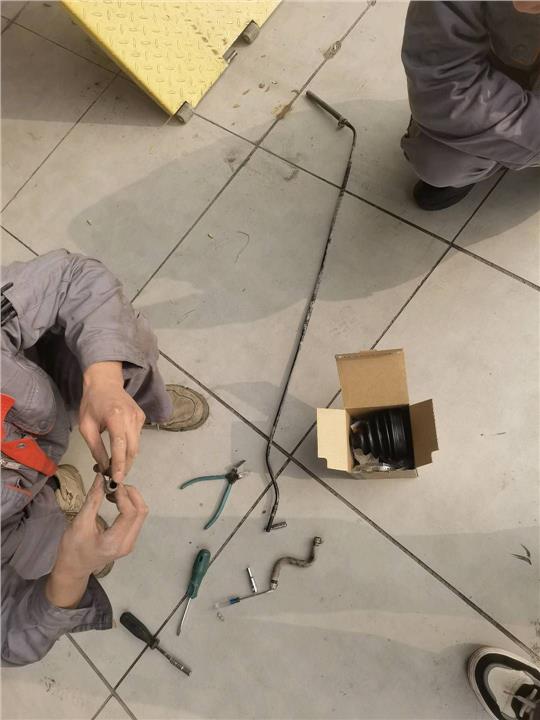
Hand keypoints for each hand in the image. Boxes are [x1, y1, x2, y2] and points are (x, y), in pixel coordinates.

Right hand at [46, 475, 148, 607]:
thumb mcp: (79, 523)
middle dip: (131, 494)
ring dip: (131, 498)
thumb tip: (101, 478)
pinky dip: (129, 505)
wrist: (73, 569)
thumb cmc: (72, 548)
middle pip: (141, 512)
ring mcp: (130, 543)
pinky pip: (136, 518)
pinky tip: (115, 500)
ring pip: (141, 514)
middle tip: (114, 485)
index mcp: (114, 542)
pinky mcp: (129, 540)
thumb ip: (93, 500)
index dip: (124, 495)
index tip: (112, 484)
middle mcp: (127, 544)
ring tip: (113, 491)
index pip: (130, 513)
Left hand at [79, 361, 145, 482]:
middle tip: (114, 477)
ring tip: (115, 466)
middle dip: (125, 466)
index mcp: (116, 417)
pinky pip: (137, 438)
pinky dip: (129, 447)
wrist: (105, 382)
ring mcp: (139, 417)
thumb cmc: (92, 403)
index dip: (119, 464)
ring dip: (127, 459)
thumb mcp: (86, 426)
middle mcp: (131, 417)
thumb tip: (104, 466)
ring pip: (136, 446)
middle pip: (132, 449)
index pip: (120, 445)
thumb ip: (95, 447)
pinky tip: (120, 450)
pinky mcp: (142, 417)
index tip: (116, 479)